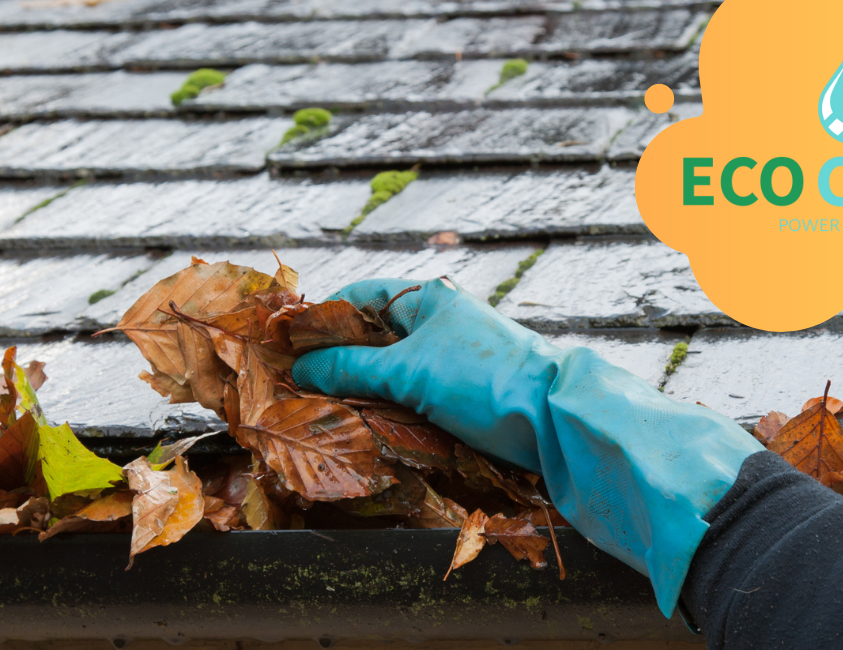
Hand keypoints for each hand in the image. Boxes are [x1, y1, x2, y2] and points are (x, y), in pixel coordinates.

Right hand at [293, 277, 763, 616]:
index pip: (359, 297)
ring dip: (360, 392)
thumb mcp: (409, 371)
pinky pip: (412, 399)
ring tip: (321, 413)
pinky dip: (387, 411)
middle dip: (335, 361)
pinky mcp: (463, 398)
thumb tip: (299, 369)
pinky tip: (366, 430)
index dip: (320, 318)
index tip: (283, 346)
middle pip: (372, 336)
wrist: (558, 421)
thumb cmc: (484, 380)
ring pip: (390, 372)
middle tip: (294, 388)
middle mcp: (440, 324)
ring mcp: (452, 362)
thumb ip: (350, 368)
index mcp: (428, 299)